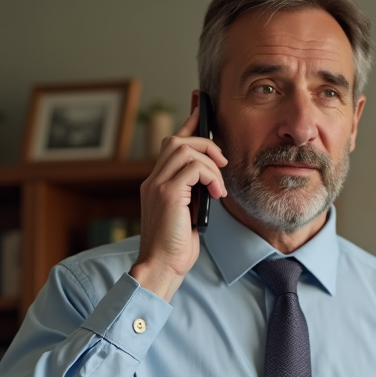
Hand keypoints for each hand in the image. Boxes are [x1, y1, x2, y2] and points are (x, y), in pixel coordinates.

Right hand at [130, 107, 227, 301]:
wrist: (162, 266)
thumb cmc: (176, 246)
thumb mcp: (188, 213)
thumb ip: (193, 193)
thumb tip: (212, 178)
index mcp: (156, 183)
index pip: (171, 144)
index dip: (188, 124)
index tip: (202, 110)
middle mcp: (152, 180)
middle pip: (176, 140)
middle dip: (204, 141)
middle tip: (222, 161)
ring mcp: (157, 185)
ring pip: (185, 149)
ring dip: (210, 163)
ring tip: (219, 185)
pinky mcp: (167, 194)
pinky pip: (194, 168)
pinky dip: (211, 176)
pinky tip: (217, 194)